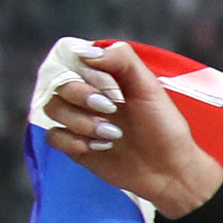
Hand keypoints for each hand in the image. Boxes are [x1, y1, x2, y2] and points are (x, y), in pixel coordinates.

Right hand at [33, 37, 222, 216]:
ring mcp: (79, 120)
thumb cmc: (164, 127)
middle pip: (58, 84)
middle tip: (111, 109)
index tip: (105, 83)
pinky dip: (73, 141)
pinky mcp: (74, 145)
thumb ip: (121, 60)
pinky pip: (52, 136)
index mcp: (103, 77)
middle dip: (82, 96)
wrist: (170, 170)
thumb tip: (82, 52)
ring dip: (81, 121)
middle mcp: (86, 96)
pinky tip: (100, 147)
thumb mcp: (150, 87)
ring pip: (53, 108)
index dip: (80, 69)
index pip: (70, 60)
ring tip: (113, 135)